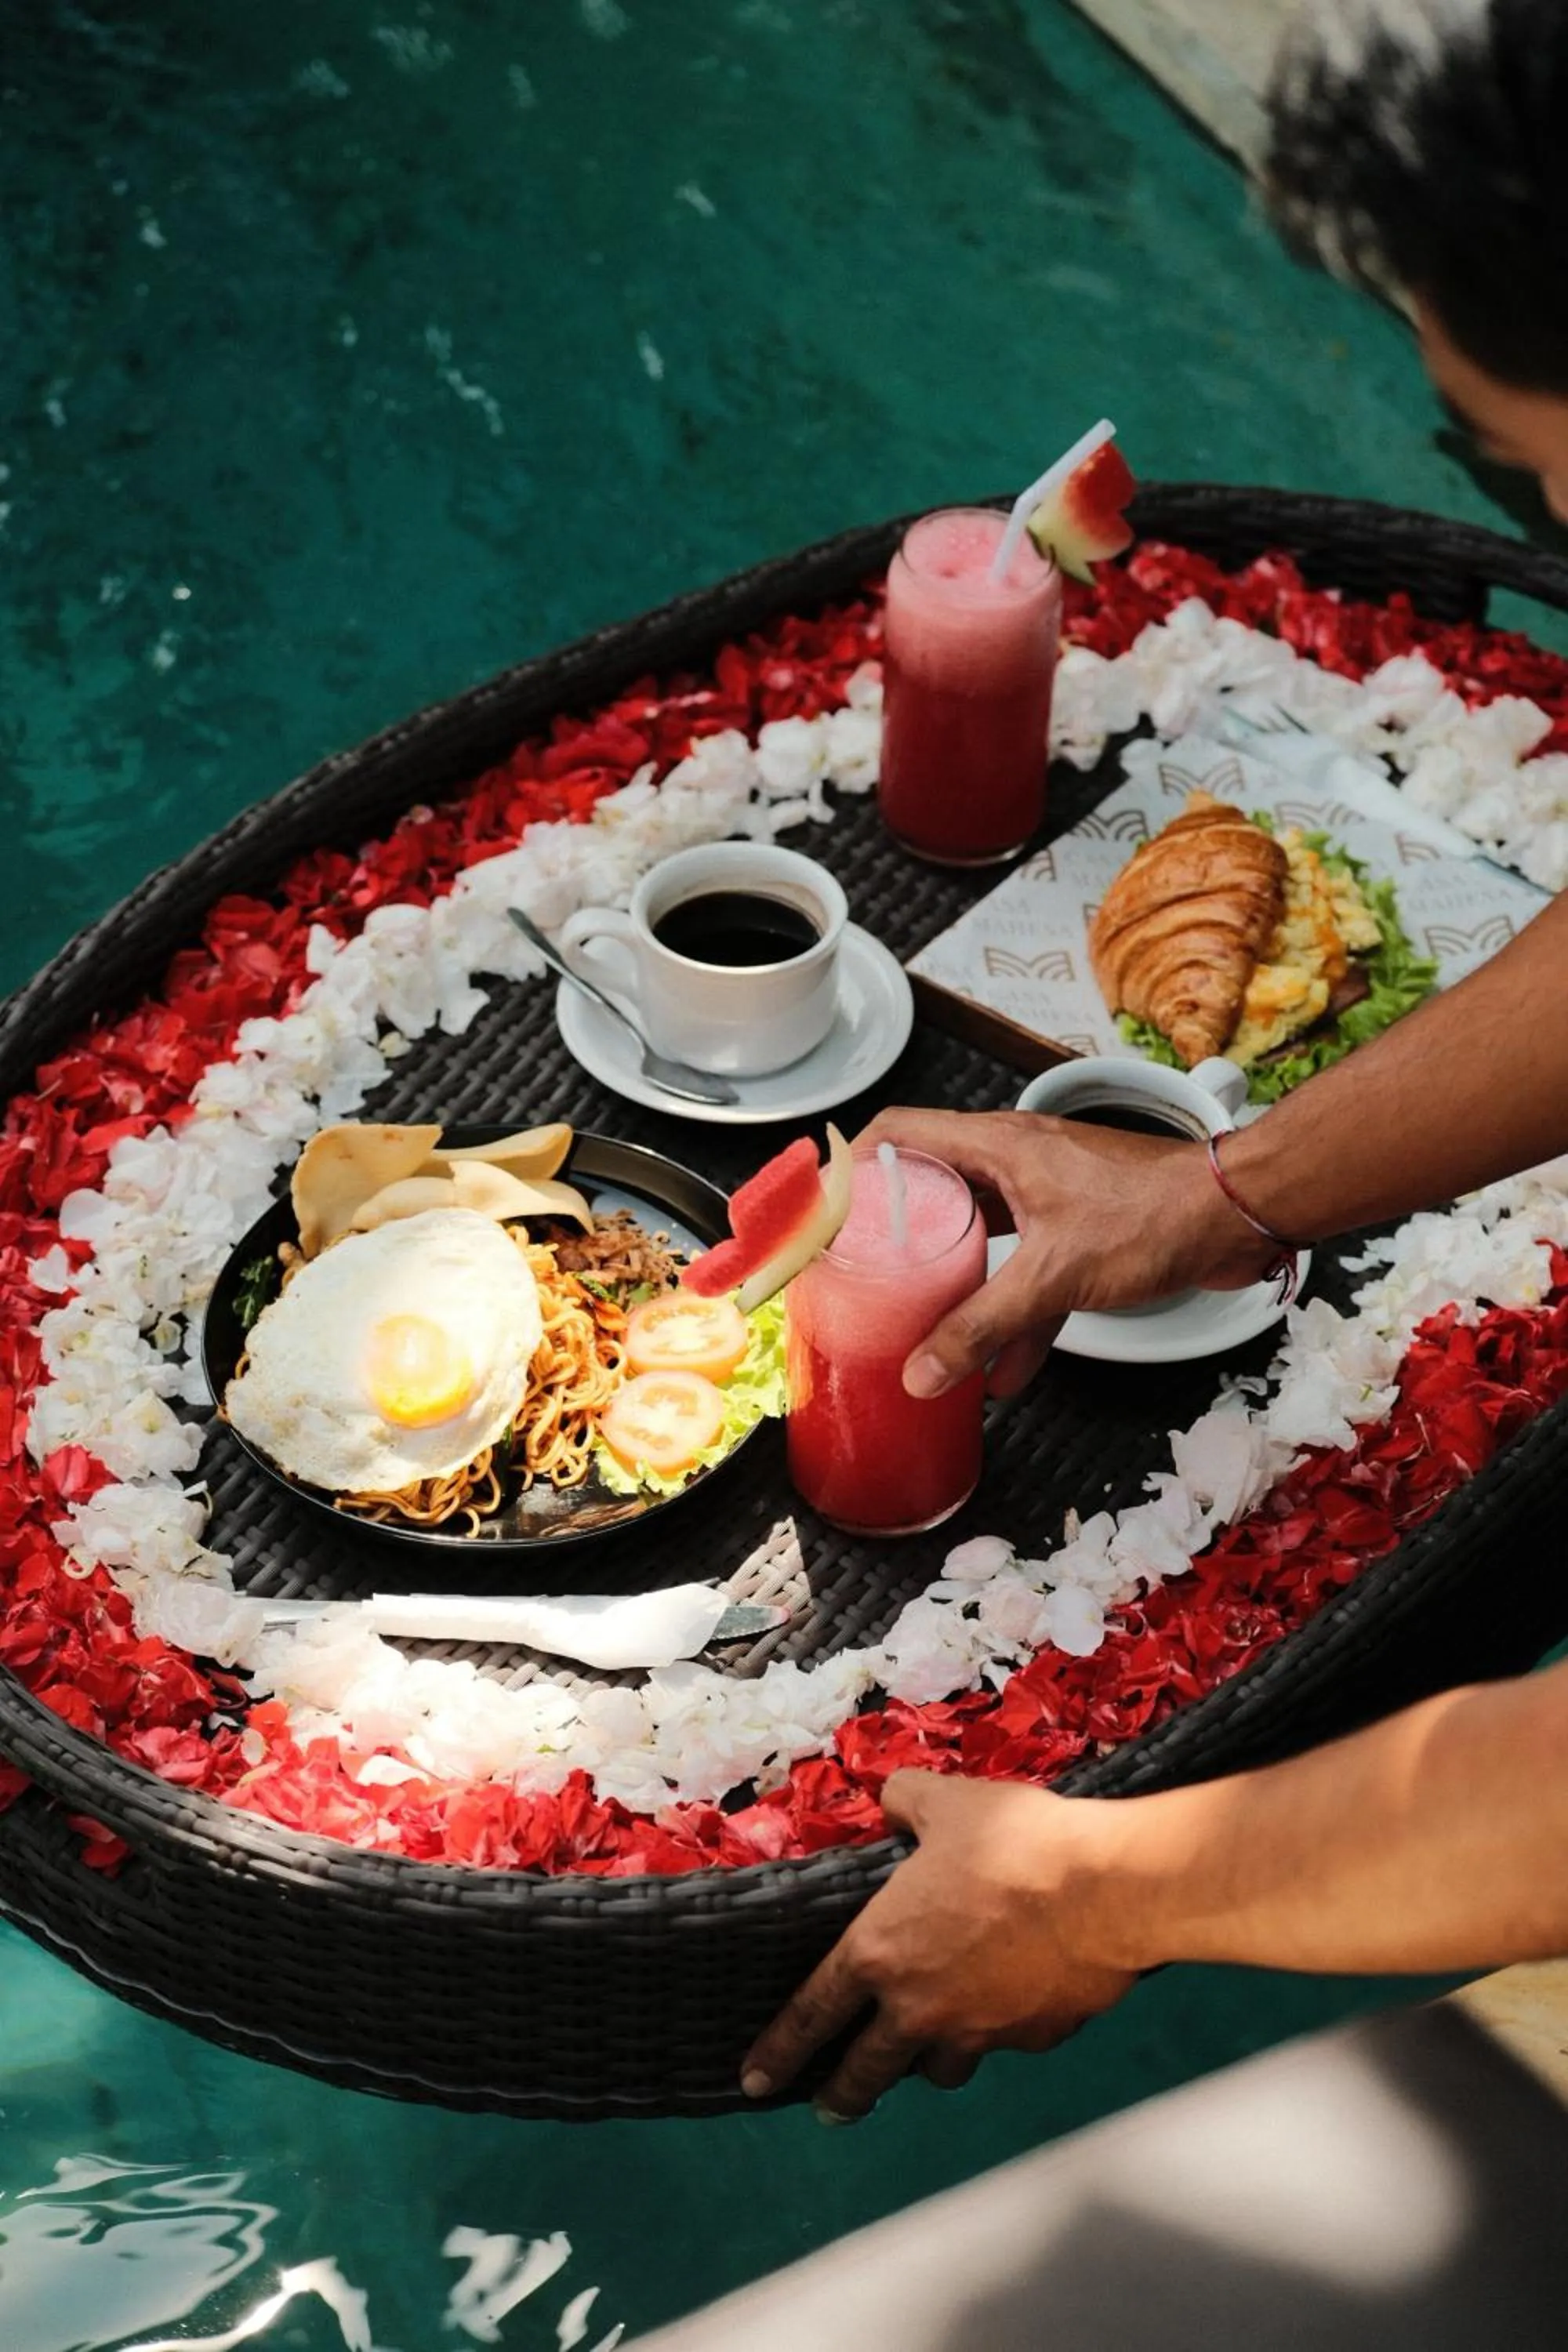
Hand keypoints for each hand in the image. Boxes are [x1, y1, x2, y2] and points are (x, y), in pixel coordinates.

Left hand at [740, 1771, 1137, 2121]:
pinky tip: (1010, 2002)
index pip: (813, 2014)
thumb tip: (891, 1800)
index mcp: (880, 1953)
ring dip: (926, 2060)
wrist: (1106, 1888)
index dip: (779, 2049)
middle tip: (828, 2108)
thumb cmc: (1017, 1843)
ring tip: (925, 2051)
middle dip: (842, 2094)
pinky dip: (997, 2030)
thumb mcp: (945, 1802)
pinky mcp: (1033, 2038)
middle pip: (867, 2071)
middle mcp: (921, 2007)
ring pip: (939, 2067)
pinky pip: (1003, 2043)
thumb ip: (904, 1802)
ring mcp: (979, 2031)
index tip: (754, 2079)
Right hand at [858, 1107, 1272, 1398]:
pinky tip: (1006, 1371)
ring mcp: (1048, 1194)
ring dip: (959, 1287)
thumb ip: (982, 1326)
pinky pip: (1027, 1271)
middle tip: (866, 1280)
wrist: (1237, 1216)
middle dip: (901, 1242)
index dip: (855, 1166)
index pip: (900, 1133)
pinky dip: (1013, 1315)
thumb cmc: (1153, 1216)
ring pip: (981, 1238)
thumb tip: (921, 1371)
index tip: (826, 1213)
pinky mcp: (1079, 1229)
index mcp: (997, 1145)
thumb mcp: (1052, 1277)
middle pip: (934, 1190)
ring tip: (926, 1335)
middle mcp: (1016, 1160)